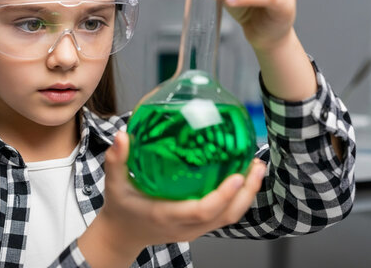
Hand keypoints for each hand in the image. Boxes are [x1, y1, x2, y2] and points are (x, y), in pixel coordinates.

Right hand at [85, 131, 265, 261]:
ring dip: (246, 194)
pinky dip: (237, 197)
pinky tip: (240, 176)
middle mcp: (186, 226)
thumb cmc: (121, 209)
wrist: (122, 234)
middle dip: (246, 192)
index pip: (202, 211)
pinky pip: (224, 214)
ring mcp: (194, 229)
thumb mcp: (114, 184)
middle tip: (255, 165)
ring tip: (254, 167)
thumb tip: (123, 136)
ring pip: (229, 216)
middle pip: (226, 215)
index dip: (223, 196)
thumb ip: (117, 160)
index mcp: (167, 215)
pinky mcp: (198, 226)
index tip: (236, 176)